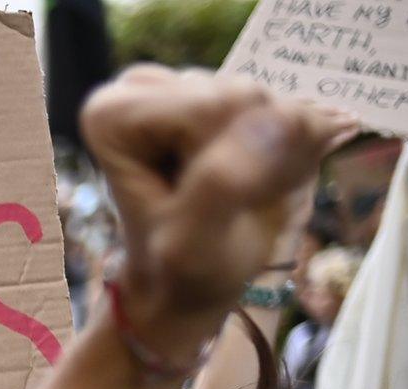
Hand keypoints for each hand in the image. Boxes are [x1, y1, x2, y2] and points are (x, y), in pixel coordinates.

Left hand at [80, 66, 351, 359]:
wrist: (192, 285)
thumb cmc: (182, 270)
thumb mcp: (193, 246)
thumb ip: (224, 183)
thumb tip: (284, 118)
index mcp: (111, 113)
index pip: (212, 109)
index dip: (227, 162)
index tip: (201, 207)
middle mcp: (141, 85)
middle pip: (242, 97)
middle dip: (251, 158)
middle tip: (229, 206)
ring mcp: (187, 84)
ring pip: (274, 101)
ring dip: (275, 158)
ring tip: (245, 195)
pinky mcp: (229, 91)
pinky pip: (296, 108)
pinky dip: (295, 150)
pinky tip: (271, 178)